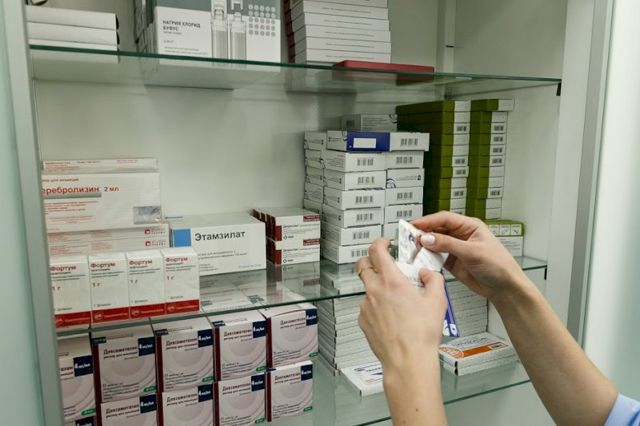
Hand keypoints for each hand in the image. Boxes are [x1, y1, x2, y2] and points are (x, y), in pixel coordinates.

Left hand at [356, 239, 446, 372]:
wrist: (408, 360)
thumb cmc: (421, 335)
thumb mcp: (437, 301)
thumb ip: (433, 279)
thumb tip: (428, 274)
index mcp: (392, 282)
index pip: (376, 251)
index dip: (380, 243)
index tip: (385, 243)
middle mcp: (374, 291)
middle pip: (362, 265)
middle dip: (371, 260)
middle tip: (383, 263)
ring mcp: (366, 306)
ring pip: (366, 287)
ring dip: (376, 285)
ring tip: (394, 298)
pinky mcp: (363, 320)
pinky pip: (366, 305)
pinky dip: (376, 305)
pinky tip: (391, 315)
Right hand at [412, 211, 529, 301]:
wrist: (504, 288)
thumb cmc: (498, 266)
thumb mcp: (472, 252)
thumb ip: (448, 244)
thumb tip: (427, 238)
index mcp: (469, 226)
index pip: (444, 219)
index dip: (428, 221)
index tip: (414, 225)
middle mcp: (461, 236)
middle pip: (437, 230)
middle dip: (423, 233)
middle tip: (409, 238)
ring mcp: (456, 249)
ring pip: (435, 243)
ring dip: (424, 246)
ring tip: (412, 249)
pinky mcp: (452, 262)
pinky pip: (436, 257)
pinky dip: (428, 258)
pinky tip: (422, 260)